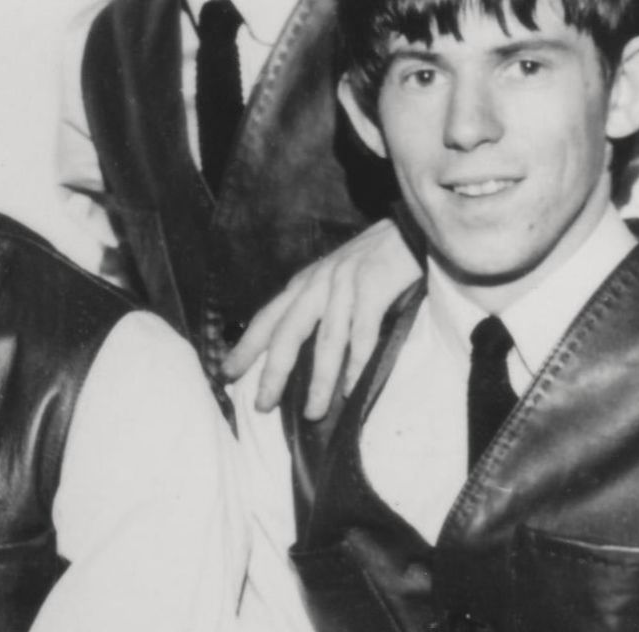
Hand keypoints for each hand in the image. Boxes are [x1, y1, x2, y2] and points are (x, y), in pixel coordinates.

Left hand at [221, 218, 419, 418]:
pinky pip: (362, 334)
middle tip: (261, 405)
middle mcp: (317, 284)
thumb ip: (315, 304)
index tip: (227, 372)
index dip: (246, 347)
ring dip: (319, 381)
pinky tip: (351, 390)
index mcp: (304, 283)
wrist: (411, 226)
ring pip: (326, 341)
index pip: (267, 319)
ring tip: (313, 412)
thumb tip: (298, 344)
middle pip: (287, 333)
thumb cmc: (373, 258)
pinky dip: (356, 364)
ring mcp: (344, 286)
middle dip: (272, 372)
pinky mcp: (373, 288)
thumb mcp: (332, 276)